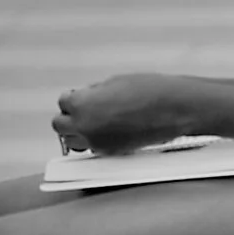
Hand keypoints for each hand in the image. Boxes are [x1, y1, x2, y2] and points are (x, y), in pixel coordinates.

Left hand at [53, 74, 189, 155]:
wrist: (172, 108)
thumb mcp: (113, 82)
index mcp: (81, 104)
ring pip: (72, 141)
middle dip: (70, 117)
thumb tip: (85, 98)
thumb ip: (93, 93)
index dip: (74, 97)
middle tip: (85, 111)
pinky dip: (94, 140)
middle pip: (60, 125)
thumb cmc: (146, 90)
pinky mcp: (110, 152)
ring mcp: (96, 142)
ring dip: (78, 132)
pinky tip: (108, 130)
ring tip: (94, 123)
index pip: (63, 102)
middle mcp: (84, 126)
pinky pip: (91, 148)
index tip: (84, 96)